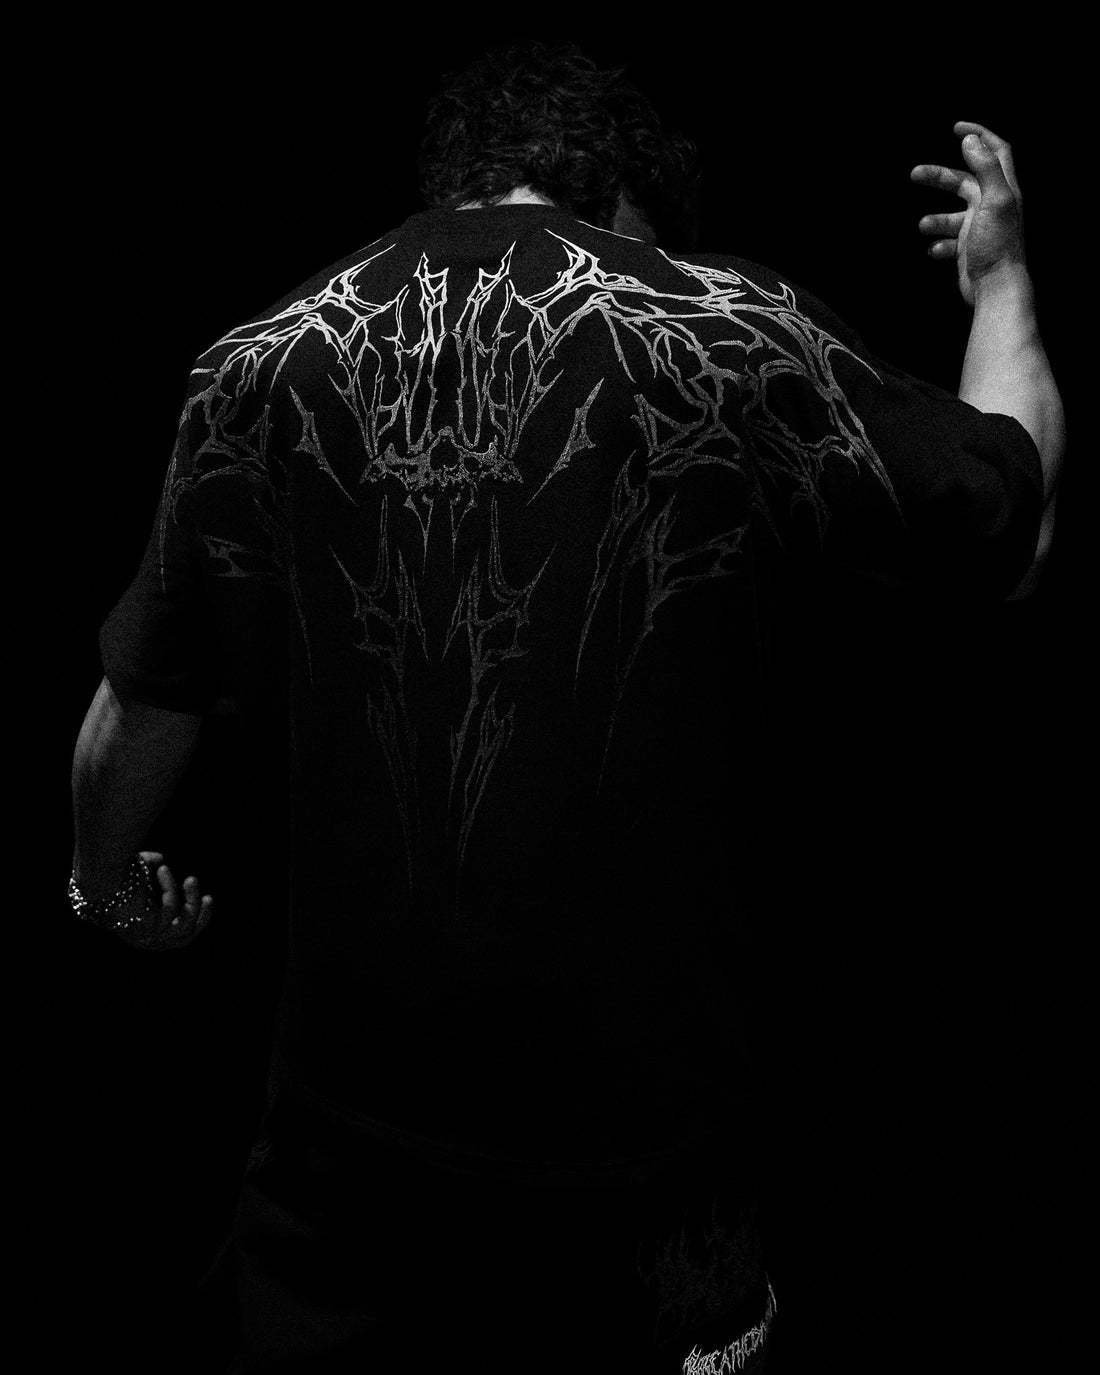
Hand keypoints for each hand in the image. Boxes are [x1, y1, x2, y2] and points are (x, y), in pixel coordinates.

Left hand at [116, 850, 214, 950]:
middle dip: (200, 917)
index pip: (176, 933)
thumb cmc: (112, 873)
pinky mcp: (146, 932)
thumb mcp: (137, 872)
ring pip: (184, 926)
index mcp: (142, 930)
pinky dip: (169, 887)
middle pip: (185, 936)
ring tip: (191, 879)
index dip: (194, 918)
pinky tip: (162, 869)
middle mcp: (144, 939)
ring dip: (191, 900)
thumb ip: (150, 867)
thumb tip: (160, 859)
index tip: (205, 897)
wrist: (96, 876)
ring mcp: (145, 938)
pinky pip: (170, 910)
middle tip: (208, 897)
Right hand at [910, 122, 1025, 306]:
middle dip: (940, 177)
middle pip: (964, 181)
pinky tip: (934, 250)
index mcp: (1003, 190)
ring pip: (952, 214)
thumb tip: (970, 140)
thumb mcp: (995, 199)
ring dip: (935, 218)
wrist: (995, 287)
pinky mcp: (969, 249)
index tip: (956, 128)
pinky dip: (938, 244)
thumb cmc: (997, 244)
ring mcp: (979, 228)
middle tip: (914, 174)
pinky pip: (948, 241)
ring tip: (923, 226)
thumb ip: (985, 167)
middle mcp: (992, 206)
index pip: (996, 151)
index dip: (979, 135)